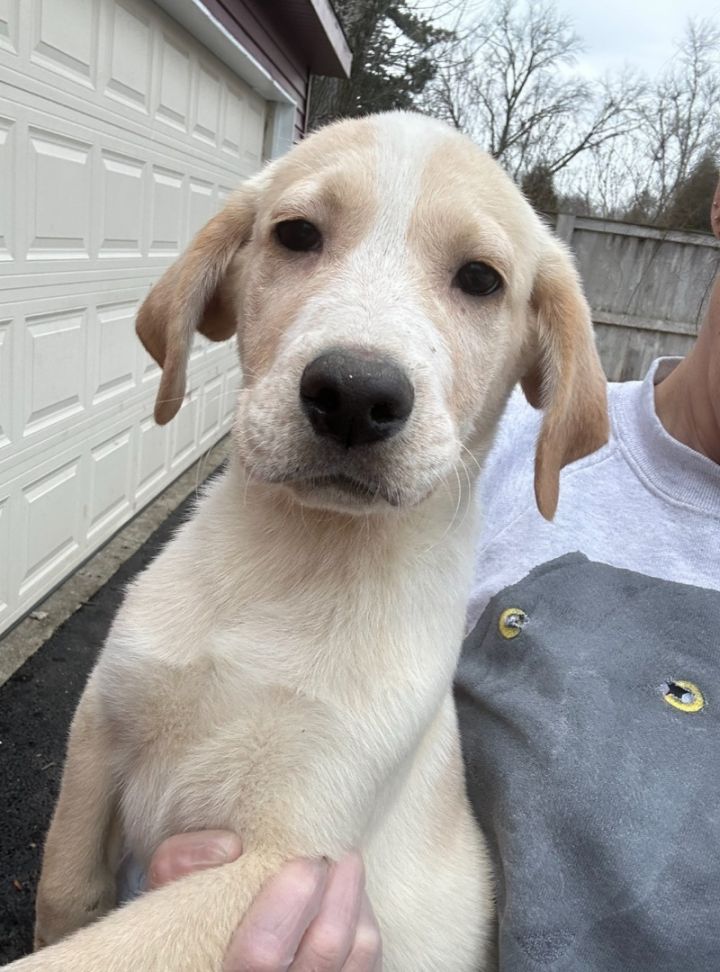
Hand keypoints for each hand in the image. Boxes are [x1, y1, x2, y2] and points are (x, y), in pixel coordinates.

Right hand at [148, 832, 381, 970]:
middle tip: (332, 848)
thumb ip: (182, 864)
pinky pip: (370, 960)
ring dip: (357, 898)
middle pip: (326, 950)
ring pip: (360, 953)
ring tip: (342, 862)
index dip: (291, 899)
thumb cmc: (192, 920)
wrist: (212, 953)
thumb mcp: (168, 892)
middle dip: (338, 887)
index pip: (264, 952)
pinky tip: (349, 897)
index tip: (302, 857)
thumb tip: (230, 847)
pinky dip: (366, 920)